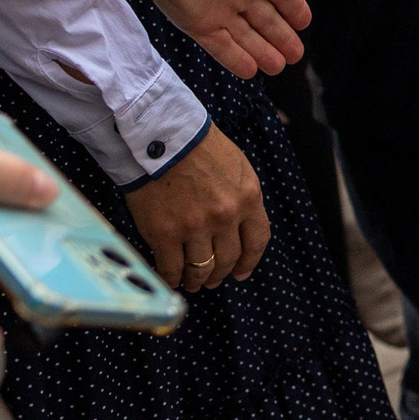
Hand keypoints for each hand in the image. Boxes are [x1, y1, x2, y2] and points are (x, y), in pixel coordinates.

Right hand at [124, 127, 267, 294]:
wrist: (161, 136)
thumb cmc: (198, 146)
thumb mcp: (237, 167)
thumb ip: (240, 196)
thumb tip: (239, 224)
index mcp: (247, 198)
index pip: (257, 240)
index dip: (249, 261)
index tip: (241, 273)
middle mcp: (225, 217)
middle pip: (228, 259)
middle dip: (220, 274)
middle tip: (212, 280)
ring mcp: (195, 228)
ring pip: (201, 268)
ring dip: (196, 280)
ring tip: (192, 283)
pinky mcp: (164, 234)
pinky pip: (171, 268)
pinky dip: (171, 278)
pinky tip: (170, 279)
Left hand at [136, 0, 326, 79]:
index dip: (295, 9)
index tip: (304, 24)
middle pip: (266, 18)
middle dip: (282, 36)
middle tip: (296, 55)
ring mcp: (218, 8)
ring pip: (246, 36)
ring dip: (264, 52)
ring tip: (280, 67)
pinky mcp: (198, 24)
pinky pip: (221, 47)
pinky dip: (236, 60)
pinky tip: (252, 72)